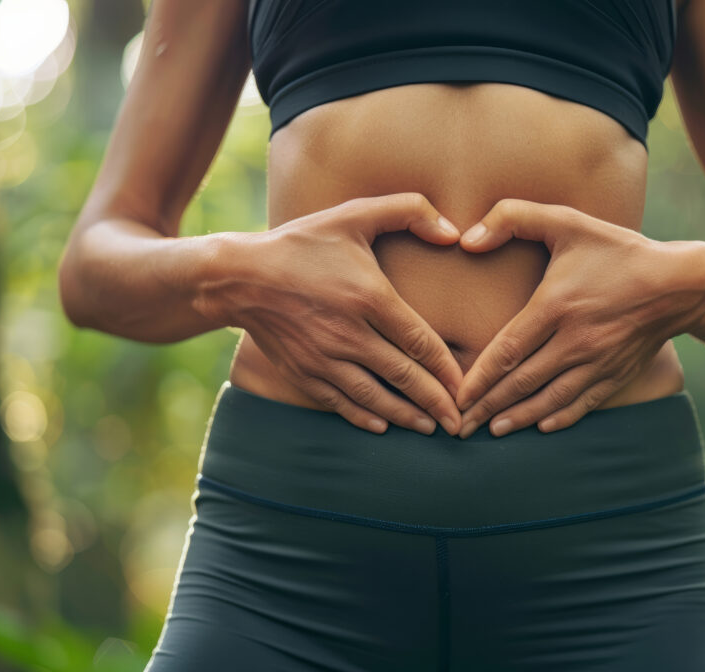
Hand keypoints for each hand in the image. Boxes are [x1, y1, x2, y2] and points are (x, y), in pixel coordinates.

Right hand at [197, 192, 464, 435]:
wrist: (238, 276)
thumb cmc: (302, 244)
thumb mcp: (354, 214)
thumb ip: (409, 210)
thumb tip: (454, 232)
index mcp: (369, 298)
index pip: (420, 342)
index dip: (447, 369)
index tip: (466, 387)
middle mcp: (349, 334)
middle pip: (404, 377)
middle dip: (436, 403)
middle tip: (459, 422)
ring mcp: (324, 358)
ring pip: (375, 398)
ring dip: (406, 416)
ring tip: (430, 428)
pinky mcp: (303, 373)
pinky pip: (341, 403)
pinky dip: (365, 417)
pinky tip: (383, 425)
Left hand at [454, 198, 704, 437]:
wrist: (682, 284)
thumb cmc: (618, 251)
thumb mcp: (567, 221)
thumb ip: (513, 217)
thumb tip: (466, 239)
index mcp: (557, 306)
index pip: (508, 350)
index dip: (479, 377)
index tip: (457, 396)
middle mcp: (576, 341)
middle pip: (522, 382)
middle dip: (488, 406)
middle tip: (460, 425)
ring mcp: (598, 362)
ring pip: (549, 399)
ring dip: (518, 417)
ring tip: (492, 430)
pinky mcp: (617, 374)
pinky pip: (582, 403)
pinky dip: (559, 417)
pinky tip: (541, 427)